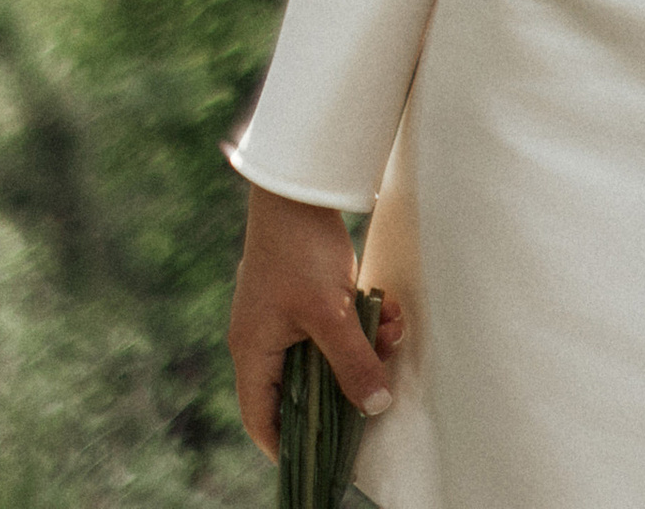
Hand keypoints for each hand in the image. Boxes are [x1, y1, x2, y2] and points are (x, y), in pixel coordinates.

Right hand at [228, 183, 402, 460]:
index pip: (262, 418)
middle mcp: (263, 340)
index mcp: (253, 352)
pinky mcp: (307, 295)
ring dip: (362, 347)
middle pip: (301, 386)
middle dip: (344, 385)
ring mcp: (285, 317)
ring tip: (392, 332)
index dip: (288, 442)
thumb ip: (352, 362)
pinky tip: (390, 312)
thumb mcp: (330, 313)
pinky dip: (362, 323)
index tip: (322, 455)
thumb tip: (375, 407)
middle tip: (378, 386)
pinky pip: (336, 325)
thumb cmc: (300, 252)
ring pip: (326, 353)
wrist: (298, 188)